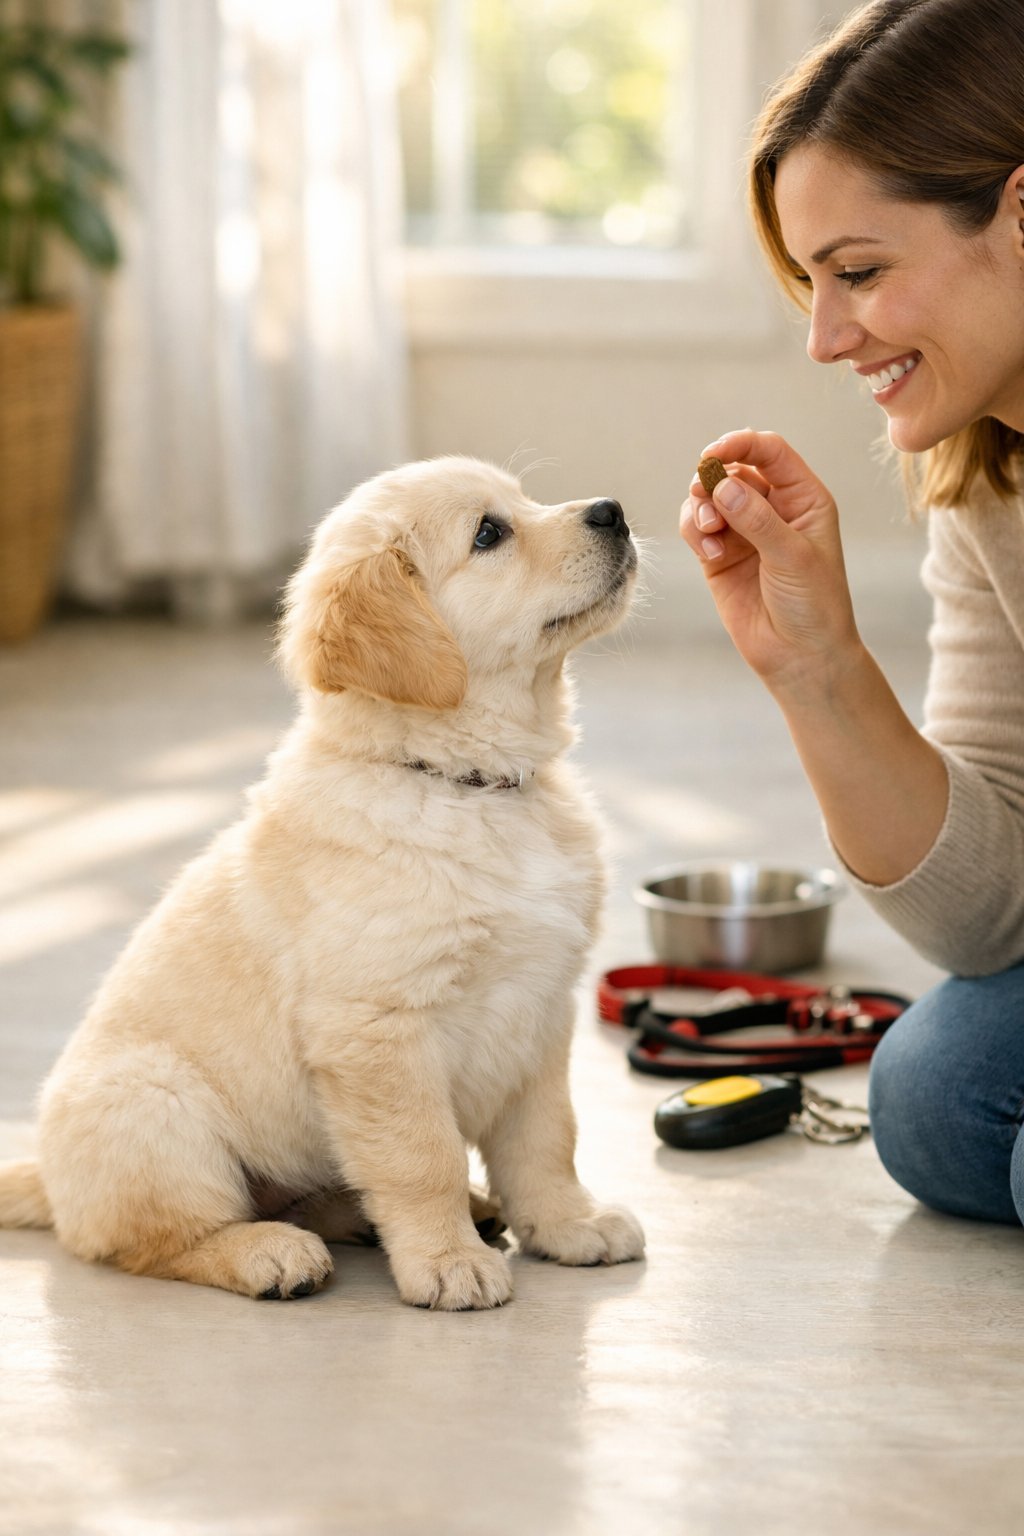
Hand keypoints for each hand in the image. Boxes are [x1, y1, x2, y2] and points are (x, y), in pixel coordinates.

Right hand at [680, 429, 860, 691]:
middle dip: (713, 479)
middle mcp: (773, 508)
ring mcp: (744, 531)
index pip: (769, 452)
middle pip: (733, 469)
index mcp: (803, 498)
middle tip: (706, 498)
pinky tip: (709, 551)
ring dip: (701, 506)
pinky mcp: (719, 554)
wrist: (800, 656)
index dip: (741, 445)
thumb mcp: (793, 557)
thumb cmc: (814, 604)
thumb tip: (722, 487)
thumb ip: (758, 520)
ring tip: (709, 531)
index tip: (713, 455)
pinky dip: (694, 530)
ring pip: (709, 496)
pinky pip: (696, 526)